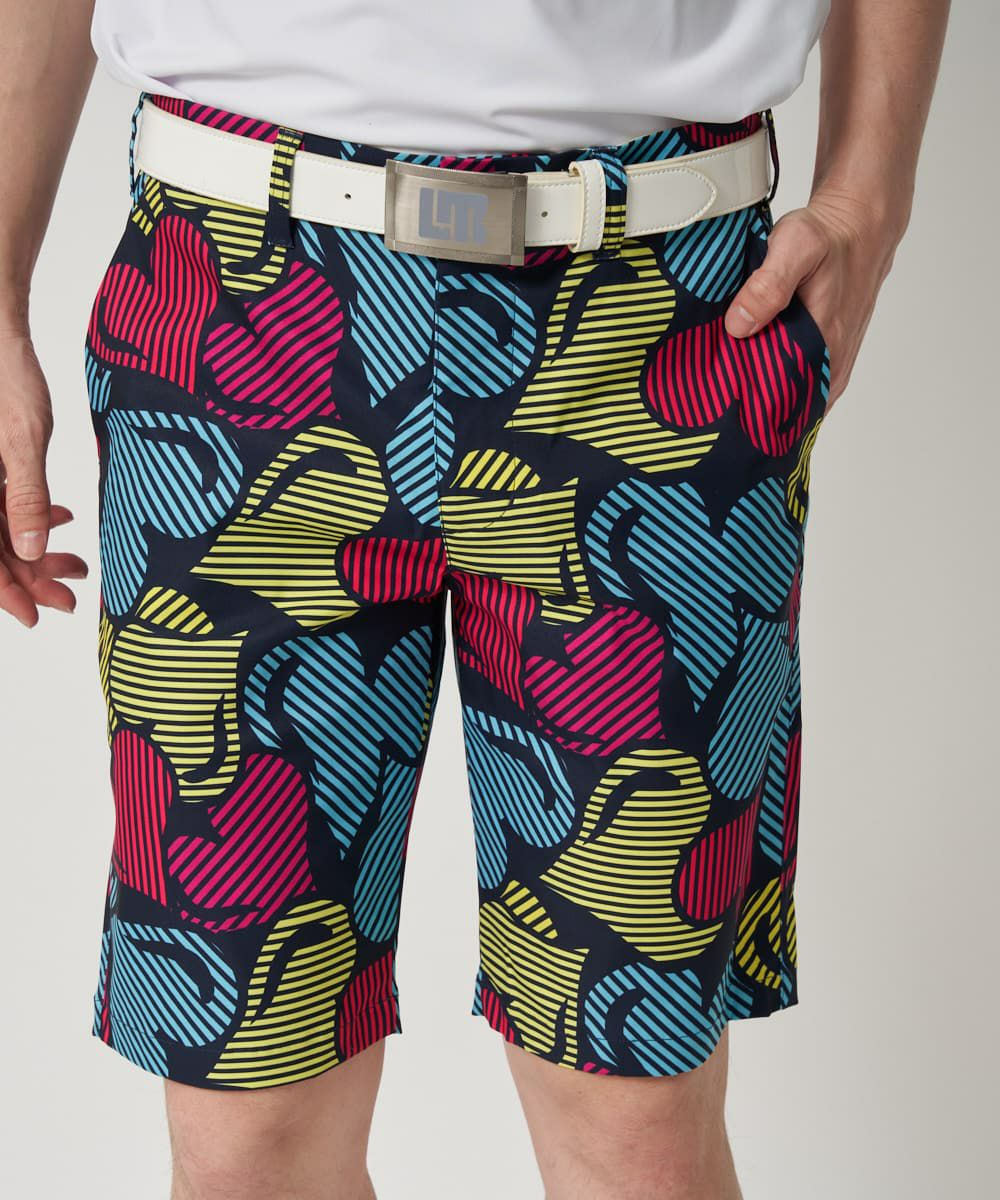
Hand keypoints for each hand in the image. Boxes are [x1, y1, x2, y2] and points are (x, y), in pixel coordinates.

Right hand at [0, 330, 87, 626]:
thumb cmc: (5, 374)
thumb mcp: (21, 439)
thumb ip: (25, 496)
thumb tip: (32, 551)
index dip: (6, 591)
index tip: (36, 616)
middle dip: (29, 575)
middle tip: (70, 596)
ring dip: (34, 549)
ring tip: (75, 564)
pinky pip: (1, 502)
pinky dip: (29, 515)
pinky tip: (62, 520)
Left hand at [724, 189, 903, 410]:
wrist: (861, 223)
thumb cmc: (828, 235)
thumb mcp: (794, 247)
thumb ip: (767, 286)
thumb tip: (738, 326)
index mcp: (824, 341)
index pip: (787, 398)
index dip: (754, 410)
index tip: (722, 415)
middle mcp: (833, 358)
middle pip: (791, 404)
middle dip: (757, 412)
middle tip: (719, 414)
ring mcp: (835, 358)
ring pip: (801, 397)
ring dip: (771, 402)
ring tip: (734, 409)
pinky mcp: (833, 351)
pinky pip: (808, 385)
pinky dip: (786, 390)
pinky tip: (759, 389)